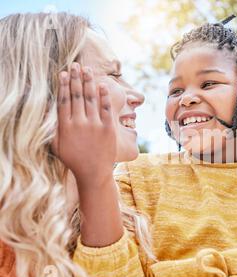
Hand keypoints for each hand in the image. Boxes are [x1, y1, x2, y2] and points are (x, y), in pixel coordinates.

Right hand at [53, 63, 115, 184]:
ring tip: (87, 70)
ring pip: (91, 99)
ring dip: (89, 82)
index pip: (63, 100)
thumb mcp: (57, 146)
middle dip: (75, 78)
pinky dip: (104, 96)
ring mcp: (95, 125)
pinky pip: (106, 109)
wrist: (94, 172)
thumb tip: (48, 112)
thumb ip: (53, 129)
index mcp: (66, 126)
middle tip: (76, 65)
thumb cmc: (74, 160)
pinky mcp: (108, 129)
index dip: (63, 85)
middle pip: (76, 96)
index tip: (63, 73)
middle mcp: (79, 123)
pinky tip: (102, 85)